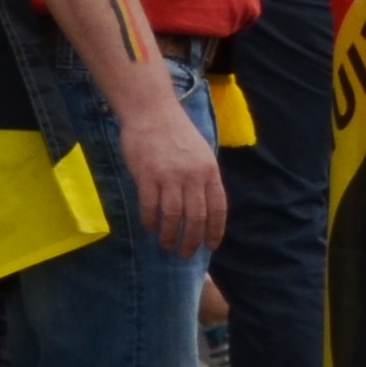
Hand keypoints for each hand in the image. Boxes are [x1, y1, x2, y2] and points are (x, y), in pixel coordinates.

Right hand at [119, 103, 224, 258]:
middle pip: (196, 217)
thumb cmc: (178, 133)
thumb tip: (204, 207)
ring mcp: (170, 176)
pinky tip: (150, 227)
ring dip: (170, 235)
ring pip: (173, 216)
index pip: (218, 208)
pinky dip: (150, 220)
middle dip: (192, 240)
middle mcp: (193, 176)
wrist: (153, 113)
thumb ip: (203, 179)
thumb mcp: (202, 154)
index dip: (215, 230)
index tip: (211, 246)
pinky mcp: (147, 176)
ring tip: (166, 245)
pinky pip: (150, 206)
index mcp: (210, 171)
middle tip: (186, 253)